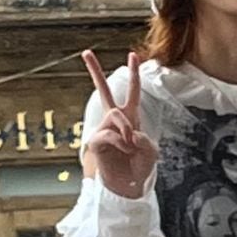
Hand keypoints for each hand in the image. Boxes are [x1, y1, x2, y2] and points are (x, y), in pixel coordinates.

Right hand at [82, 50, 158, 198]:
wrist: (129, 185)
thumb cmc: (140, 166)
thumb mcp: (151, 151)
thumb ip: (143, 138)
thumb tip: (128, 133)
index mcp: (131, 117)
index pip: (133, 91)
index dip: (134, 73)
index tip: (132, 54)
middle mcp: (116, 119)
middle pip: (104, 90)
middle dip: (95, 71)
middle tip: (85, 52)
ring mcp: (104, 128)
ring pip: (115, 115)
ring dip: (125, 129)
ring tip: (130, 144)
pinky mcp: (96, 141)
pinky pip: (109, 134)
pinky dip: (120, 142)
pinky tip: (124, 150)